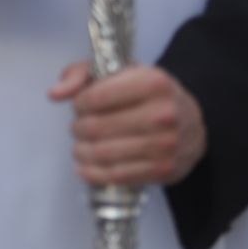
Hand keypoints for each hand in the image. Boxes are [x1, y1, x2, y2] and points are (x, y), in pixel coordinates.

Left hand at [50, 62, 206, 186]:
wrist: (192, 123)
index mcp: (153, 82)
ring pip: (101, 153)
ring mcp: (165, 144)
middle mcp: (162, 113)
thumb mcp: (120, 72)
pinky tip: (86, 165)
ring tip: (82, 146)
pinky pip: (114, 175)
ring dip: (81, 151)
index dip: (79, 104)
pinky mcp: (163, 169)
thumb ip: (82, 75)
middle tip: (79, 128)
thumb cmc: (148, 96)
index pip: (95, 97)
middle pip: (95, 128)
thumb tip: (55, 93)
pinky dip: (92, 172)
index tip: (81, 106)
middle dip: (78, 128)